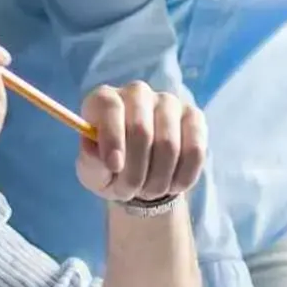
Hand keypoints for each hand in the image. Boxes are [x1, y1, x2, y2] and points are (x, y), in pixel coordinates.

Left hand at [73, 82, 206, 203]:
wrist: (142, 174)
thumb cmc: (110, 168)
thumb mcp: (93, 172)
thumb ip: (91, 164)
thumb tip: (98, 155)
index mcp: (105, 99)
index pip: (110, 107)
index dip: (112, 137)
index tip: (114, 166)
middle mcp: (137, 93)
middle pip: (141, 130)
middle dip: (135, 172)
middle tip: (128, 193)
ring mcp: (169, 102)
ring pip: (169, 144)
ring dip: (157, 180)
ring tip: (147, 191)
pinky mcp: (194, 118)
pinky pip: (195, 150)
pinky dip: (182, 177)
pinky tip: (171, 186)